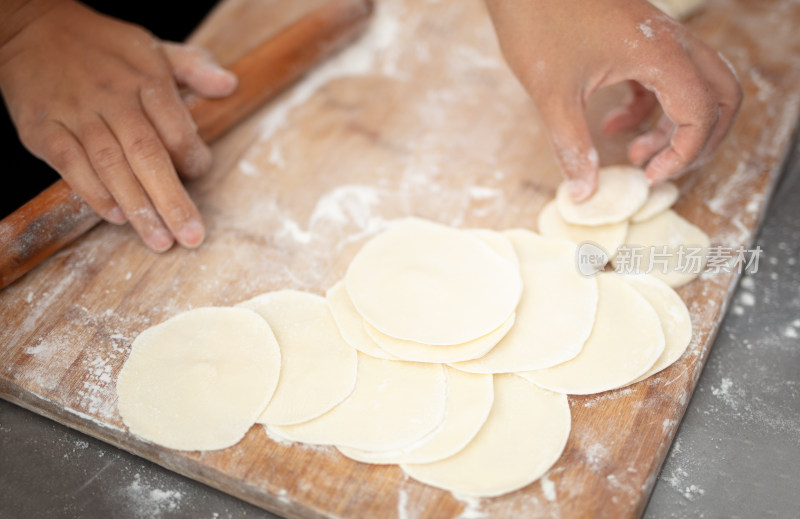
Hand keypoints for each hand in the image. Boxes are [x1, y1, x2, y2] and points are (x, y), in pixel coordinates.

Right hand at [0, 0, 236, 250]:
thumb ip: (193, 67)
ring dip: (139, 208)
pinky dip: (95, 194)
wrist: (31, 28)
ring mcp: (77, 116)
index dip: (193, 158)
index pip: (177, 129)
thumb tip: (229, 85)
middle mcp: (114, 100)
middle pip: (148, 156)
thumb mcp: (152, 46)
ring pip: (111, 167)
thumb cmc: (102, 46)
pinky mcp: (44, 129)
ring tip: (160, 240)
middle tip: (191, 237)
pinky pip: (72, 166)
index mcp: (146, 81)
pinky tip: (117, 217)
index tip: (200, 174)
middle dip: (172, 201)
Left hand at [486, 0, 741, 200]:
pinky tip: (611, 126)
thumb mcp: (552, 94)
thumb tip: (584, 194)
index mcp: (660, 53)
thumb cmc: (537, 21)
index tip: (649, 177)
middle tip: (663, 169)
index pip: (702, 113)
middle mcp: (671, 42)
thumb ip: (572, 145)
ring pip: (696, 87)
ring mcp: (657, 38)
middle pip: (721, 96)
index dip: (684, 154)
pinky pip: (664, 79)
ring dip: (675, 128)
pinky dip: (649, 108)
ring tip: (635, 157)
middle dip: (700, 141)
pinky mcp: (638, 38)